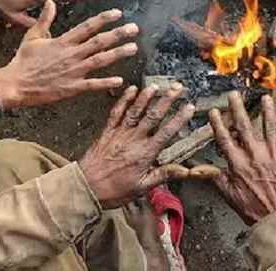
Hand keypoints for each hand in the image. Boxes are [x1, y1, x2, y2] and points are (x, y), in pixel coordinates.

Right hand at [0, 0, 138, 109]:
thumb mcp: (32, 36)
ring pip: (100, 60)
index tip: (118, 13)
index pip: (87, 27)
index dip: (103, 19)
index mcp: (63, 42)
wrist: (15, 84)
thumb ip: (45, 19)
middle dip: (118, 34)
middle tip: (134, 29)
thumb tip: (50, 1)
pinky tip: (120, 81)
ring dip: (117, 54)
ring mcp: (73, 71)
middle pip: (99, 42)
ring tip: (133, 48)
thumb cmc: (22, 61)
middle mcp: (71, 54)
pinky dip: (106, 83)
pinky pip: (92, 85)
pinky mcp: (72, 88)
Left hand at [79, 85, 219, 208]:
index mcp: (145, 153)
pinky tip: (131, 89)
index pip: (167, 132)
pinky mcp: (107, 131)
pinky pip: (117, 112)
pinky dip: (124, 99)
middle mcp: (134, 139)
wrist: (85, 187)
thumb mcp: (141, 187)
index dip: (179, 118)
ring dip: (147, 96)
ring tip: (156, 85)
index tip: (189, 107)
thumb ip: (162, 175)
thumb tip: (183, 171)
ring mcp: (120, 133)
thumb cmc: (113, 190)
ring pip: (136, 110)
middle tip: (177, 88)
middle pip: (154, 115)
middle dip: (167, 100)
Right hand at [209, 93, 275, 224]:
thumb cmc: (257, 212)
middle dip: (238, 109)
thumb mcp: (231, 197)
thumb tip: (200, 170)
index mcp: (239, 164)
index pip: (225, 139)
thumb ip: (217, 179)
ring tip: (266, 98)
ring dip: (268, 110)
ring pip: (271, 127)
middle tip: (234, 95)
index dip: (218, 124)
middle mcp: (256, 156)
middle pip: (245, 127)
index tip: (215, 112)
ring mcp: (275, 155)